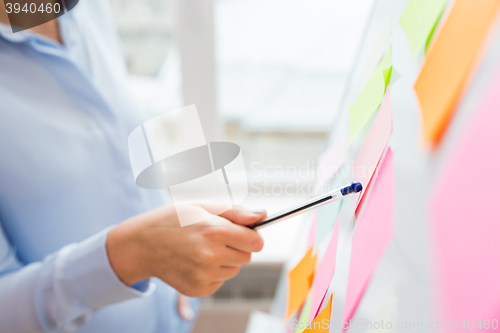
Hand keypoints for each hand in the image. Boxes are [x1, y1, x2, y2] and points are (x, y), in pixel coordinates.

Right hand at [106, 202, 265, 296]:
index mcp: (215, 231)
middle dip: (238, 246)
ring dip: (225, 260)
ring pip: (234, 270)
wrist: (141, 244)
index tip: (243, 232)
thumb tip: (262, 215)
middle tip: (216, 237)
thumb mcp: (202, 206)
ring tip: (202, 248)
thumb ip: (236, 211)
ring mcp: (203, 275)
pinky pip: (220, 281)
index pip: (256, 242)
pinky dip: (213, 273)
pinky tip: (195, 261)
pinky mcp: (197, 289)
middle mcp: (210, 255)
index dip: (252, 236)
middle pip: (247, 257)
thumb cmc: (173, 220)